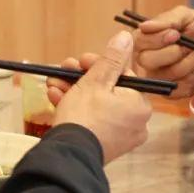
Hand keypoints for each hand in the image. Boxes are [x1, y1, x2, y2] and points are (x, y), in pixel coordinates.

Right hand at [49, 31, 151, 163]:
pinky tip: (56, 99)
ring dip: (73, 91)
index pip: (122, 75)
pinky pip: (93, 121)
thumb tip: (127, 36)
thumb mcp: (96, 80)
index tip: (79, 61)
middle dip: (81, 78)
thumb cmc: (84, 116)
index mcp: (140, 104)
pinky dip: (77, 110)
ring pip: (97, 105)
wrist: (68, 156)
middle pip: (108, 90)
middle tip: (64, 70)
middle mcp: (136, 122)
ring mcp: (121, 137)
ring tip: (53, 84)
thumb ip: (112, 58)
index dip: (98, 64)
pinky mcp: (105, 146)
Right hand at [132, 5, 193, 97]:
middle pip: (150, 61)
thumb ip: (167, 20)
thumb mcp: (185, 16)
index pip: (139, 41)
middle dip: (176, 51)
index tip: (176, 34)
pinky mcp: (173, 92)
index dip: (157, 39)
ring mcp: (159, 79)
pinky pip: (186, 84)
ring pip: (172, 72)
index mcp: (144, 40)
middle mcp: (146, 61)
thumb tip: (144, 26)